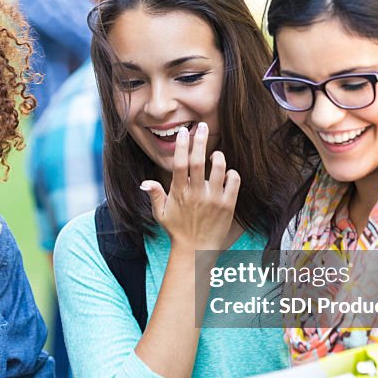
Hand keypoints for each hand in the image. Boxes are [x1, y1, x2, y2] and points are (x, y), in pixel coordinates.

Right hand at [141, 122, 239, 251]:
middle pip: (198, 161)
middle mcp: (196, 194)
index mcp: (179, 193)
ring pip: (219, 169)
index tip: (183, 133)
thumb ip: (155, 195)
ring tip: (215, 154)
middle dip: (200, 141)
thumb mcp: (160, 214)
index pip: (180, 164)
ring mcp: (213, 199)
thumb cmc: (178, 230)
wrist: (197, 251)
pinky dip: (232, 173)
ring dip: (218, 157)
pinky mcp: (228, 205)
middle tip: (202, 126)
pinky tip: (227, 173)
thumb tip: (144, 182)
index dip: (182, 146)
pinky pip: (234, 181)